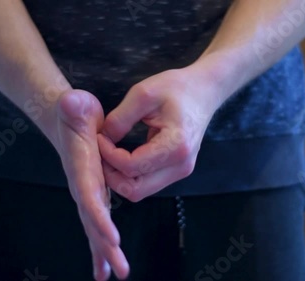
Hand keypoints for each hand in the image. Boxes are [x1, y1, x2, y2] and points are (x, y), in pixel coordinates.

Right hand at [55, 90, 128, 280]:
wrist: (65, 118)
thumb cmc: (72, 112)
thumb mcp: (73, 103)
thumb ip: (71, 105)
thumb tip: (70, 102)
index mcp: (81, 168)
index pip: (90, 196)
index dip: (99, 217)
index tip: (112, 237)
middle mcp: (82, 184)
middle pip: (92, 220)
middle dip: (104, 246)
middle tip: (117, 270)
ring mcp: (87, 190)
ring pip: (95, 225)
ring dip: (105, 251)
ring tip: (115, 273)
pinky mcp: (94, 191)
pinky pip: (99, 220)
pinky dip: (103, 241)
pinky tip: (109, 261)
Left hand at [98, 67, 220, 201]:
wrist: (204, 91)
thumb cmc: (177, 88)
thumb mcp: (143, 94)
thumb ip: (120, 119)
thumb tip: (102, 139)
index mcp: (175, 146)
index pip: (131, 167)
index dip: (108, 155)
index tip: (100, 137)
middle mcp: (180, 166)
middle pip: (135, 190)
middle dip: (112, 175)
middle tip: (101, 152)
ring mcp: (181, 171)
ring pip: (140, 191)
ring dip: (120, 177)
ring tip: (110, 154)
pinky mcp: (177, 170)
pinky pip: (147, 183)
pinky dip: (130, 175)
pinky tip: (122, 157)